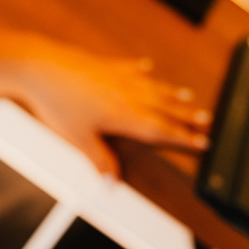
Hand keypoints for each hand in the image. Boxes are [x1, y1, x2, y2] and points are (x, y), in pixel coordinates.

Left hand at [0, 30, 210, 176]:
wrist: (42, 67)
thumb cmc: (58, 104)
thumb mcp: (78, 139)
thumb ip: (99, 160)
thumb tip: (113, 182)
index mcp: (126, 116)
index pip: (162, 130)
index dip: (184, 137)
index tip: (202, 142)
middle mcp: (129, 95)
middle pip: (165, 108)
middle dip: (187, 116)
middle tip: (207, 120)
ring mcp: (120, 77)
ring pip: (154, 88)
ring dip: (172, 94)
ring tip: (188, 97)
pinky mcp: (107, 66)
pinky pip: (131, 68)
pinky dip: (142, 70)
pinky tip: (148, 67)